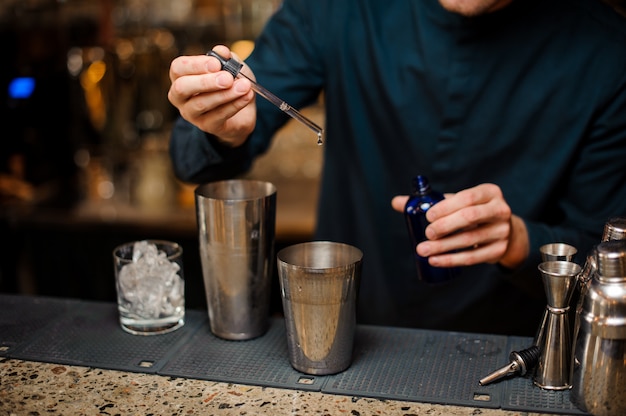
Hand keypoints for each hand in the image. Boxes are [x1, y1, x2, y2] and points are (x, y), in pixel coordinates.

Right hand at [168, 45, 255, 146]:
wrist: (243, 111)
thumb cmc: (230, 85)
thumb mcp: (230, 67)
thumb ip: (225, 58)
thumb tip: (222, 51)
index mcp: (181, 77)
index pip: (178, 68)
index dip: (196, 64)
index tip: (217, 63)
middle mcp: (180, 96)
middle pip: (182, 88)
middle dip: (206, 81)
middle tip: (228, 78)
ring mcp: (192, 114)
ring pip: (202, 103)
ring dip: (225, 94)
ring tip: (244, 86)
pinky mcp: (207, 126)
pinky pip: (219, 116)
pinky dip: (235, 104)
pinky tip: (247, 96)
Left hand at [391, 183, 528, 268]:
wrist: (504, 231)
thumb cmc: (473, 212)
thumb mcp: (458, 202)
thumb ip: (430, 201)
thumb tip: (397, 202)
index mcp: (489, 192)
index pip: (467, 197)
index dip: (446, 207)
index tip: (428, 216)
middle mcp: (500, 210)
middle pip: (470, 217)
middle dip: (445, 226)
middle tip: (427, 234)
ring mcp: (502, 231)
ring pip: (470, 239)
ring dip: (444, 247)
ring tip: (422, 250)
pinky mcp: (499, 250)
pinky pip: (474, 257)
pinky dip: (452, 260)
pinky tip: (435, 260)